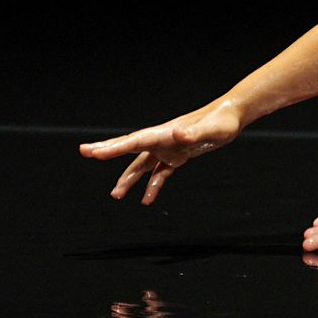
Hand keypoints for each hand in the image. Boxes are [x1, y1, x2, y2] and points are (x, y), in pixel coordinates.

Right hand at [79, 100, 242, 203]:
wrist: (232, 117)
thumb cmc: (221, 122)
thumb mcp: (210, 130)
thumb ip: (193, 133)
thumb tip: (177, 133)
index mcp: (164, 133)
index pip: (134, 141)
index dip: (112, 148)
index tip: (92, 153)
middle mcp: (162, 140)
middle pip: (129, 147)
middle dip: (107, 151)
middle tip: (85, 153)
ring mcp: (168, 148)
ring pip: (142, 165)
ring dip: (129, 179)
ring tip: (116, 196)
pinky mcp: (178, 156)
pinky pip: (160, 173)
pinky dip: (153, 185)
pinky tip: (147, 200)